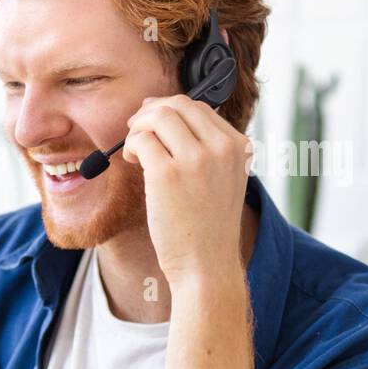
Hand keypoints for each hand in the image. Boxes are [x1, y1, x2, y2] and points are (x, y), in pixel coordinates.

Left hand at [120, 94, 253, 286]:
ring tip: (135, 151)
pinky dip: (130, 146)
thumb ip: (207, 148)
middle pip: (177, 104)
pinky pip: (141, 140)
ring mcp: (195, 159)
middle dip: (150, 113)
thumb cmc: (207, 226)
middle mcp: (220, 148)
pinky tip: (132, 162)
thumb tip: (167, 114)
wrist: (206, 264)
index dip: (170, 109)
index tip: (153, 123)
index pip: (199, 107)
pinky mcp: (167, 174)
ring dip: (138, 128)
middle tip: (135, 131)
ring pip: (157, 116)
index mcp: (237, 146)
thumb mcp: (224, 179)